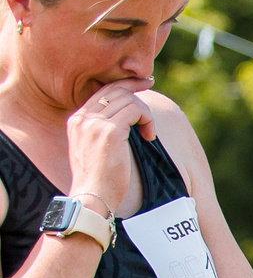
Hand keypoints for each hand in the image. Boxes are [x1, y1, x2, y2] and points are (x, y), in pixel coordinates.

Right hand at [64, 79, 149, 218]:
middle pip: (114, 90)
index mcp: (77, 120)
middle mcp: (83, 117)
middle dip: (135, 84)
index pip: (101, 92)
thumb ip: (104, 131)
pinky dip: (147, 119)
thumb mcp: (97, 150)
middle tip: (150, 81)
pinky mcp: (109, 131)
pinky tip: (149, 136)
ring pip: (128, 99)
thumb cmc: (100, 180)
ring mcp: (94, 123)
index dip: (123, 85)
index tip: (140, 83)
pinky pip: (136, 111)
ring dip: (145, 114)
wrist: (92, 196)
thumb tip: (125, 121)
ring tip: (149, 133)